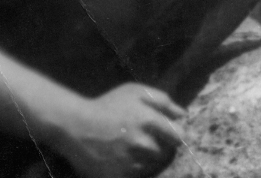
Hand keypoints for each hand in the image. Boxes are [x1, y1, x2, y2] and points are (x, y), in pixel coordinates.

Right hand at [56, 83, 185, 177]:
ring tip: (138, 149)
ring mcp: (130, 162)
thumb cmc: (109, 105)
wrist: (77, 126)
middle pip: (167, 153)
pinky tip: (127, 158)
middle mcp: (142, 143)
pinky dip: (137, 169)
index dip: (177, 135)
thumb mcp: (135, 92)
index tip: (171, 134)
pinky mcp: (118, 177)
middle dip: (164, 147)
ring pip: (154, 166)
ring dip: (151, 159)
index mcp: (148, 120)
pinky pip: (138, 176)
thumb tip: (183, 114)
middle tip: (152, 141)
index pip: (179, 136)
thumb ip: (162, 101)